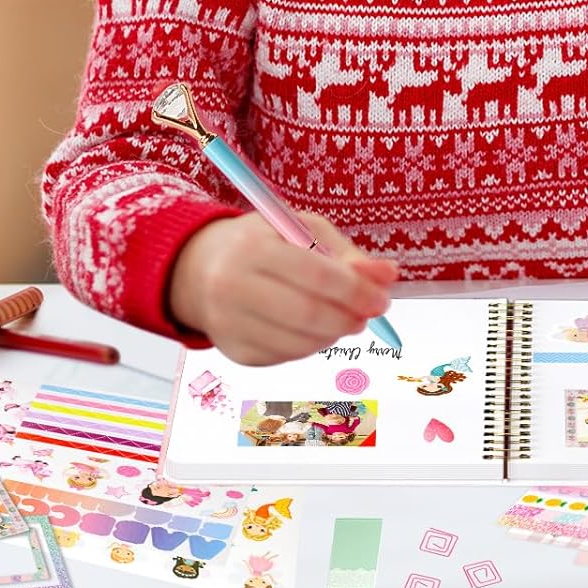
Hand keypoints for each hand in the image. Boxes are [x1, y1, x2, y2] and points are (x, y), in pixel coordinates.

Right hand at [168, 210, 399, 365]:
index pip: (316, 275)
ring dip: (333, 335)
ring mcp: (229, 324)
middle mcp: (233, 287)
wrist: (200, 268)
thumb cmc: (262, 242)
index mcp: (252, 248)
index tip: (382, 298)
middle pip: (307, 315)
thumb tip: (388, 276)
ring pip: (299, 344)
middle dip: (349, 318)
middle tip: (369, 315)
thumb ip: (346, 255)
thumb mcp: (301, 230)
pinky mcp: (234, 352)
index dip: (356, 291)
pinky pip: (285, 357)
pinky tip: (312, 328)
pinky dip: (310, 346)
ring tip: (343, 319)